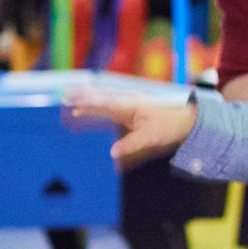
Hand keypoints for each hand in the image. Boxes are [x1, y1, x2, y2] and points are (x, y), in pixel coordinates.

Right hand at [65, 91, 196, 168]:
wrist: (184, 119)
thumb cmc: (168, 126)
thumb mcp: (151, 137)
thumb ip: (131, 145)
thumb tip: (112, 153)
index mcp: (131, 104)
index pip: (106, 102)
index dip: (89, 103)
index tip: (74, 104)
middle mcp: (126, 100)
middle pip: (100, 95)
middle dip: (82, 95)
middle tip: (63, 95)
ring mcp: (126, 103)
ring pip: (101, 98)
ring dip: (84, 98)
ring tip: (66, 98)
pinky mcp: (126, 109)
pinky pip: (105, 106)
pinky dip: (92, 106)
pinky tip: (80, 111)